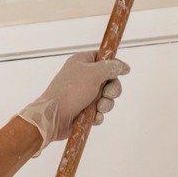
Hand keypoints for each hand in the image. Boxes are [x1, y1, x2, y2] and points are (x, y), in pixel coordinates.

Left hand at [15, 52, 129, 152]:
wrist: (54, 117)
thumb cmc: (70, 92)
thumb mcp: (93, 74)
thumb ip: (110, 68)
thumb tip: (123, 66)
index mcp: (82, 63)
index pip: (104, 59)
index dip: (114, 65)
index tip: (124, 71)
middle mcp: (83, 77)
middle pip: (109, 80)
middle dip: (112, 90)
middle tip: (107, 94)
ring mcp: (83, 94)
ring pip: (106, 98)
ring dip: (106, 104)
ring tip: (98, 108)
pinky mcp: (84, 110)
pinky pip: (99, 111)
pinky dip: (98, 115)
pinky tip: (93, 117)